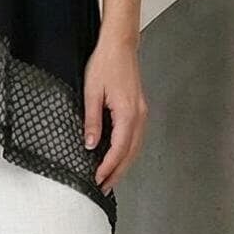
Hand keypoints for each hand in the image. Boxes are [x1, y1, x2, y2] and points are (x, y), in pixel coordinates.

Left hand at [82, 36, 147, 192]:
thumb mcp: (92, 92)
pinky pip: (135, 137)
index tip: (97, 179)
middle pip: (130, 153)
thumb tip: (91, 144)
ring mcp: (142, 112)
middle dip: (117, 172)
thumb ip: (92, 120)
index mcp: (128, 113)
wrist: (120, 45)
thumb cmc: (105, 64)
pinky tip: (117, 157)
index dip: (108, 167)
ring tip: (110, 178)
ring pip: (135, 147)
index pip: (119, 149)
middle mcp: (139, 115)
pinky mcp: (139, 109)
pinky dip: (127, 151)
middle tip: (104, 187)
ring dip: (123, 164)